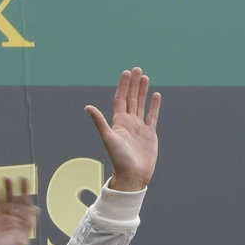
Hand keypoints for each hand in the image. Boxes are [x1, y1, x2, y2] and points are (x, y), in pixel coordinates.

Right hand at [0, 177, 39, 244]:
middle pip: (9, 201)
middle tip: (9, 178)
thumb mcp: (21, 240)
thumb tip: (36, 208)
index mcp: (17, 225)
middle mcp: (5, 222)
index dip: (24, 192)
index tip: (24, 180)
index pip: (22, 204)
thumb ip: (27, 224)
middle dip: (10, 189)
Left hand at [85, 67, 160, 191]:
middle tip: (137, 69)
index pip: (120, 98)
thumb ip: (99, 121)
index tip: (126, 72)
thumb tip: (87, 106)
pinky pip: (152, 116)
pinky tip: (156, 95)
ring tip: (145, 77)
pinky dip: (154, 105)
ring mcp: (139, 127)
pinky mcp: (150, 133)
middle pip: (131, 98)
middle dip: (134, 84)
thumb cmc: (119, 158)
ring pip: (141, 104)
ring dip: (143, 91)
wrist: (132, 175)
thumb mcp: (108, 138)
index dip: (123, 85)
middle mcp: (128, 122)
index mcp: (118, 122)